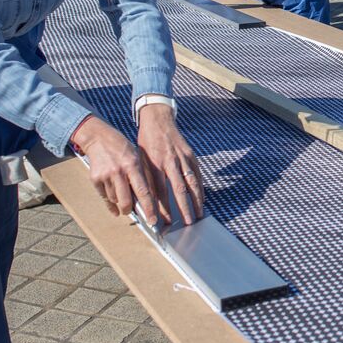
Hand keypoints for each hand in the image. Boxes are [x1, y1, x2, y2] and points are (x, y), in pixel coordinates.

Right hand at [73, 115, 162, 222]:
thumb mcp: (136, 157)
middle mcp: (119, 171)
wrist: (98, 137)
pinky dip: (110, 203)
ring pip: (115, 200)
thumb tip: (146, 198)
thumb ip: (141, 176)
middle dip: (130, 210)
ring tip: (123, 198)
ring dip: (120, 203)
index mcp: (133, 165)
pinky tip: (114, 208)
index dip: (148, 208)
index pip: (143, 192)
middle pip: (126, 201)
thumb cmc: (121, 147)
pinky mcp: (95, 179)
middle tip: (134, 212)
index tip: (153, 220)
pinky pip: (104, 197)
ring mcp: (105, 175)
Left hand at [135, 103, 204, 225]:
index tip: (163, 222)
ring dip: (196, 201)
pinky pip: (197, 175)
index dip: (162, 208)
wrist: (158, 120)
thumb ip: (144, 180)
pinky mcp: (191, 155)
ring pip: (192, 183)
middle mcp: (170, 161)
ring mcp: (183, 158)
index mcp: (155, 163)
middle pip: (179, 189)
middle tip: (187, 223)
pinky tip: (202, 200)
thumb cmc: (146, 143)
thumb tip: (144, 201)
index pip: (159, 191)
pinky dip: (200, 188)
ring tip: (198, 215)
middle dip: (184, 208)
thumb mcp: (140, 160)